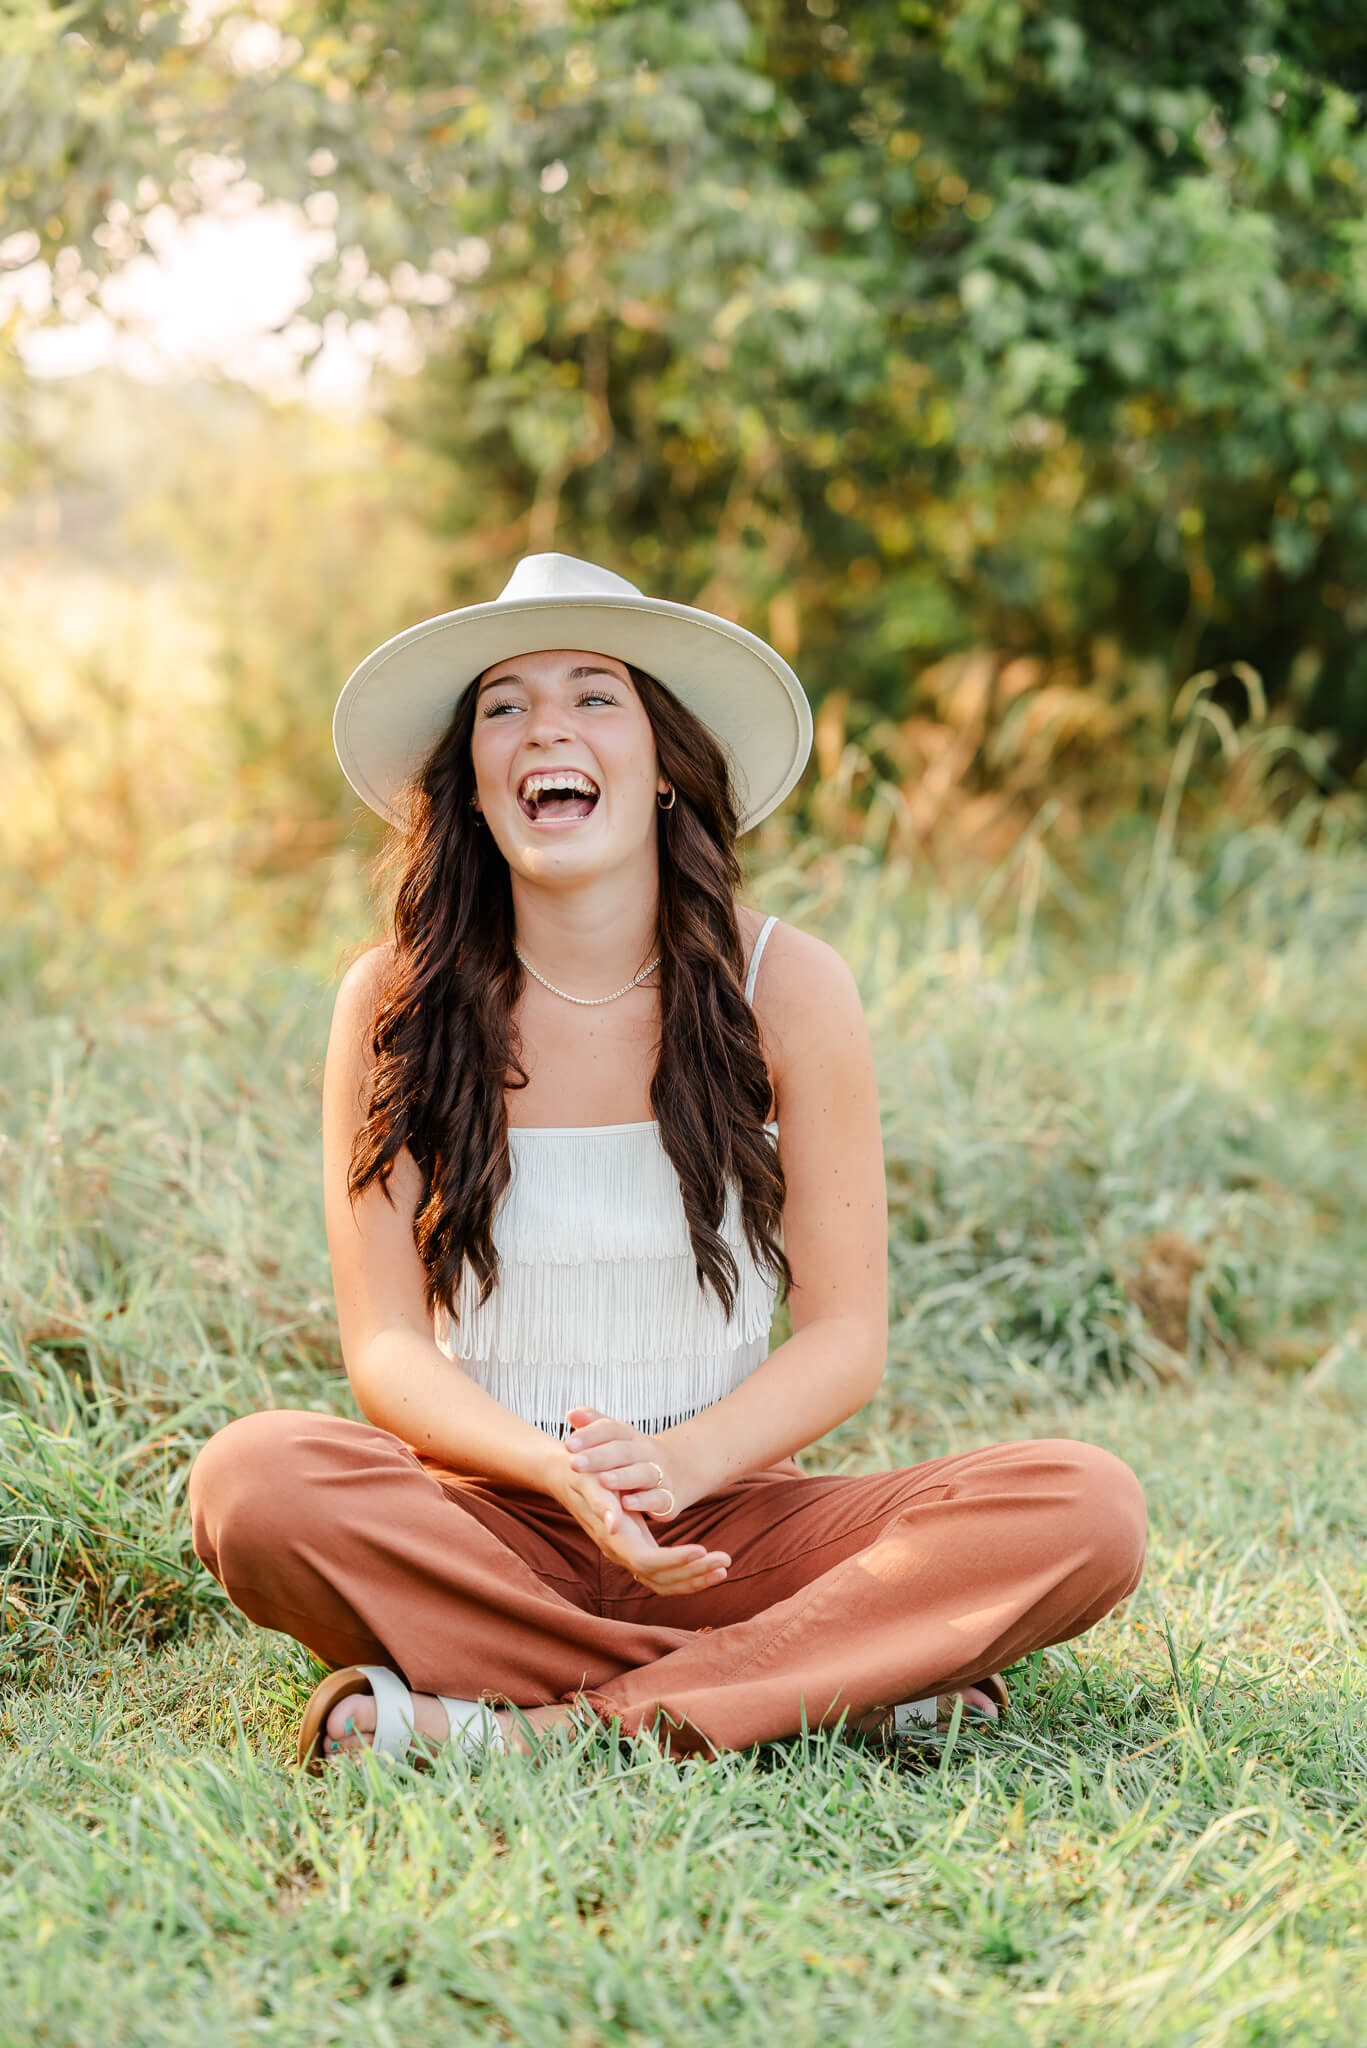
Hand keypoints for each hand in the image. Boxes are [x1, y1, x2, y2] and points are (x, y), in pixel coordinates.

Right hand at [548, 1407, 730, 1598]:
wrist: (568, 1476)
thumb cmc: (582, 1474)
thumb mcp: (589, 1480)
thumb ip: (600, 1503)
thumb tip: (612, 1526)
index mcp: (613, 1538)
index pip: (646, 1562)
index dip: (674, 1561)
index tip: (701, 1550)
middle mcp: (620, 1552)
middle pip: (659, 1579)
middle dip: (693, 1573)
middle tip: (725, 1561)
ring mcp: (628, 1555)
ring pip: (663, 1582)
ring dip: (695, 1579)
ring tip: (724, 1568)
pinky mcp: (636, 1550)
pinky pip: (664, 1574)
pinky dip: (687, 1575)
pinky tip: (709, 1567)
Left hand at [563, 1405, 680, 1518]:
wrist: (679, 1472)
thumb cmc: (634, 1456)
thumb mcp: (617, 1439)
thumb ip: (594, 1425)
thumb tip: (571, 1413)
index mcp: (630, 1436)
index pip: (611, 1429)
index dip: (591, 1435)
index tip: (568, 1444)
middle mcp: (646, 1452)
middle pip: (624, 1451)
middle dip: (599, 1457)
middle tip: (575, 1463)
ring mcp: (659, 1474)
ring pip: (643, 1473)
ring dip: (622, 1477)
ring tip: (602, 1481)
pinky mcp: (668, 1498)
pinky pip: (659, 1498)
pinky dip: (644, 1501)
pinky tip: (626, 1504)